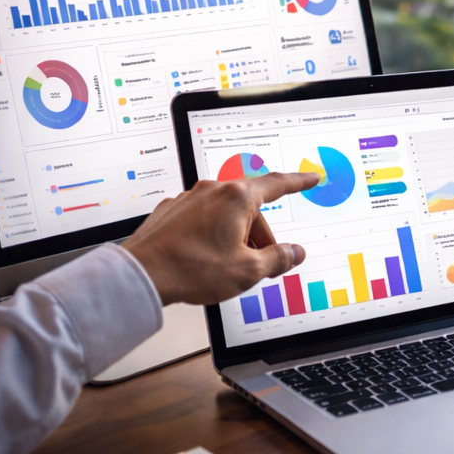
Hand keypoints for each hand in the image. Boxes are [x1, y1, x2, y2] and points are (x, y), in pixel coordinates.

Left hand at [122, 172, 319, 305]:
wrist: (142, 275)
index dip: (299, 182)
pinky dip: (212, 233)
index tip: (310, 178)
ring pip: (226, 213)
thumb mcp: (247, 270)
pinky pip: (203, 218)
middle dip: (260, 234)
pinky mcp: (172, 211)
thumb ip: (278, 258)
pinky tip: (205, 257)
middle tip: (261, 263)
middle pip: (251, 207)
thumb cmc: (192, 268)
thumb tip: (294, 253)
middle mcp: (213, 190)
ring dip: (235, 235)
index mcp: (237, 198)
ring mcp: (190, 198)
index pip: (278, 184)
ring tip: (227, 265)